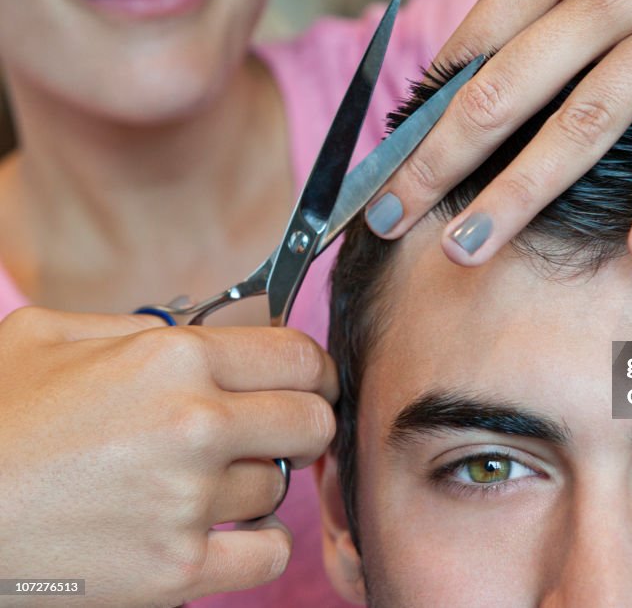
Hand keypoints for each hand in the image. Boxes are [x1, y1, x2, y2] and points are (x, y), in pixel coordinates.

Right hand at [0, 308, 336, 606]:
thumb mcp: (51, 338)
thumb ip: (140, 327)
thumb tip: (205, 331)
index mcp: (171, 359)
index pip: (298, 355)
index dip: (309, 369)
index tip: (302, 382)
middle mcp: (193, 424)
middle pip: (313, 421)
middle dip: (299, 424)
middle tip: (268, 432)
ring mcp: (187, 502)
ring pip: (283, 487)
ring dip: (257, 484)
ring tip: (202, 482)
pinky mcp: (175, 571)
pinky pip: (270, 555)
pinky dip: (254, 545)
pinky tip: (218, 531)